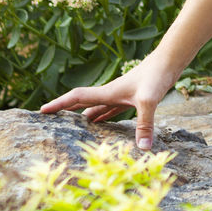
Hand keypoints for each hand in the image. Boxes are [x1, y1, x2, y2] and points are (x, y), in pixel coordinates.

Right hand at [38, 58, 176, 150]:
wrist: (169, 61)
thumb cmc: (157, 76)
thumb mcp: (149, 101)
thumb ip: (144, 124)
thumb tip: (142, 149)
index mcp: (107, 92)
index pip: (77, 97)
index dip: (59, 103)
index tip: (42, 111)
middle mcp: (110, 93)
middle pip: (81, 103)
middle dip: (65, 111)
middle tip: (48, 120)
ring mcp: (120, 95)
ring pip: (95, 107)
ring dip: (82, 116)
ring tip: (70, 128)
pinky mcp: (131, 98)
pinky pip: (110, 110)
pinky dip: (102, 117)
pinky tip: (99, 125)